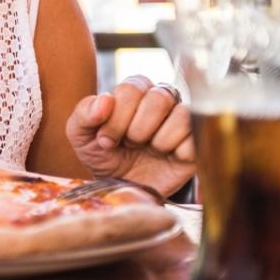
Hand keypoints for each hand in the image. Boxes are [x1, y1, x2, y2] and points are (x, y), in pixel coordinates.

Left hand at [66, 75, 194, 195]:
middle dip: (137, 129)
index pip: (131, 88)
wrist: (124, 190)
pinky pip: (197, 136)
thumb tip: (104, 100)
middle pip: (159, 98)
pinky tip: (167, 158)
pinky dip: (178, 151)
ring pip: (181, 115)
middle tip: (130, 145)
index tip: (106, 140)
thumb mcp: (82, 137)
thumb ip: (84, 114)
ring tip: (149, 151)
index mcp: (133, 91)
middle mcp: (161, 99)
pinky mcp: (197, 141)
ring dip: (158, 140)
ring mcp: (181, 119)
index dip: (117, 117)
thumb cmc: (104, 157)